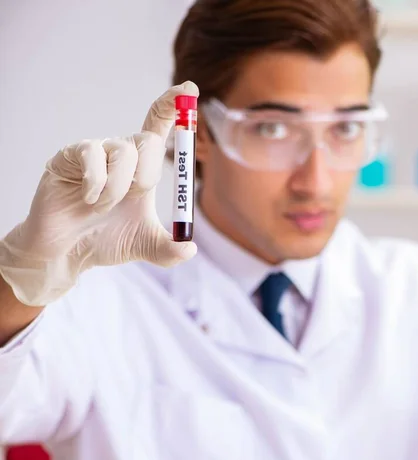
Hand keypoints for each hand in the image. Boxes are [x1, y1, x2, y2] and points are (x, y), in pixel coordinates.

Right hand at [0, 82, 198, 306]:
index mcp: (143, 166)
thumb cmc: (107, 240)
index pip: (159, 126)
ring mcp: (95, 152)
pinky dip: (96, 185)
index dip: (173, 106)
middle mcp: (121, 153)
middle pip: (148, 139)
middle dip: (149, 173)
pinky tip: (86, 199)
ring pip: (124, 152)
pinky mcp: (70, 156)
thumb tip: (189, 249)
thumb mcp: (146, 246)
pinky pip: (92, 156)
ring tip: (102, 206)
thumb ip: (171, 250)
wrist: (68, 253)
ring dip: (118, 188)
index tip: (189, 88)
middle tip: (135, 195)